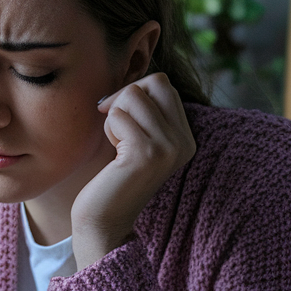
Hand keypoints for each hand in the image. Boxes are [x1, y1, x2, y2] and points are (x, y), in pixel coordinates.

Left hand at [72, 73, 194, 267]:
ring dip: (113, 118)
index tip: (120, 121)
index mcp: (186, 136)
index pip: (162, 83)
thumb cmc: (111, 177)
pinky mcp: (147, 154)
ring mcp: (170, 147)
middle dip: (124, 100)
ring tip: (117, 148)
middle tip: (116, 132)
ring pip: (132, 95)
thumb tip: (134, 68)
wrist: (103, 221)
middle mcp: (185, 141)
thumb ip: (144, 109)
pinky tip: (113, 157)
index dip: (133, 94)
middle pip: (152, 82)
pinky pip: (119, 115)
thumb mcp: (135, 138)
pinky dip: (108, 130)